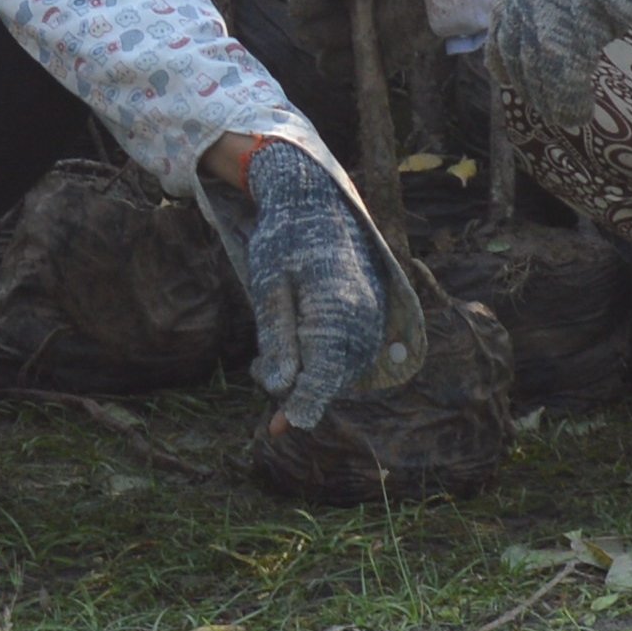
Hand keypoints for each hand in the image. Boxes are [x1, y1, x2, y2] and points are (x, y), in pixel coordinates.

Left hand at [217, 145, 392, 431]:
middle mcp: (364, 316)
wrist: (315, 201)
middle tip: (259, 372)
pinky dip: (324, 358)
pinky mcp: (372, 314)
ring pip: (341, 368)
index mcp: (338, 309)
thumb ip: (278, 339)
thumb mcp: (268, 287)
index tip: (278, 429)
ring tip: (275, 350)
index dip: (301, 406)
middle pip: (332, 376)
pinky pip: (349, 352)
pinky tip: (299, 338)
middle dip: (297, 386)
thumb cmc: (284, 240)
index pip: (324, 375)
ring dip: (309, 372)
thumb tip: (282, 388)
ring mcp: (373, 315)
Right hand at [281, 0, 449, 65]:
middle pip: (303, 15)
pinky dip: (339, 62)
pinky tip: (355, 45)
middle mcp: (349, 1)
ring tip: (356, 19)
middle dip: (313, 5)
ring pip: (316, 42)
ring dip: (326, 33)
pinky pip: (339, 70)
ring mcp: (362, 29)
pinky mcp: (379, 54)